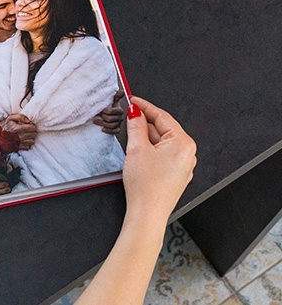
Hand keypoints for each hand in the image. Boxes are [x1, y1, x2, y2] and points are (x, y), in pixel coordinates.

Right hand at [0, 113, 35, 149]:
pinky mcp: (18, 147)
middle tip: (29, 130)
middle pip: (33, 134)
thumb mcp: (10, 118)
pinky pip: (27, 146)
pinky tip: (24, 140)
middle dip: (32, 131)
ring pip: (31, 141)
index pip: (31, 127)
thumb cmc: (4, 125)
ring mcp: (18, 142)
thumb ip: (20, 116)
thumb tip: (28, 120)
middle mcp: (19, 136)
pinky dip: (27, 143)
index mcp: (17, 128)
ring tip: (27, 135)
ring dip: (30, 138)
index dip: (32, 126)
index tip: (30, 125)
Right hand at [75, 97, 195, 303]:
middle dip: (145, 122)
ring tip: (129, 132)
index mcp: (183, 143)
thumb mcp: (137, 149)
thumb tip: (135, 113)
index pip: (162, 117)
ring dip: (146, 136)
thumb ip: (136, 127)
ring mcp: (183, 165)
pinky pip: (163, 155)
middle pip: (164, 129)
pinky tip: (137, 150)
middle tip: (127, 115)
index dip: (145, 107)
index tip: (132, 100)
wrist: (148, 214)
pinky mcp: (175, 175)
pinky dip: (150, 149)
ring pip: (162, 143)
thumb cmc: (146, 185)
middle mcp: (188, 153)